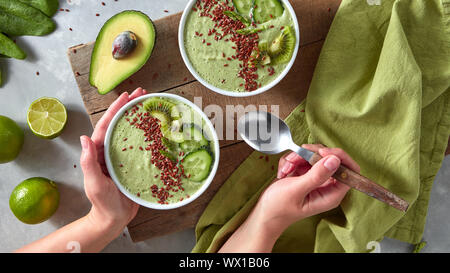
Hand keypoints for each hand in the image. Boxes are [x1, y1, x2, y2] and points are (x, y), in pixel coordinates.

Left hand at [80, 88, 145, 235]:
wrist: (114, 218)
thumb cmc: (102, 203)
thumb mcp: (94, 183)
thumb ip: (89, 161)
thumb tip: (84, 137)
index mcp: (100, 151)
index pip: (106, 125)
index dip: (115, 109)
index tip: (126, 95)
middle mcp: (111, 150)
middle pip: (120, 123)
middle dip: (129, 106)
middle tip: (142, 92)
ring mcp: (123, 156)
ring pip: (132, 132)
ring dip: (140, 118)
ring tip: (151, 105)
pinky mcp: (134, 164)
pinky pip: (142, 146)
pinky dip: (150, 135)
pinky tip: (159, 130)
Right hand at [220, 144, 359, 251]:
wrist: (264, 213)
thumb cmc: (279, 208)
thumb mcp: (296, 190)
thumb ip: (316, 175)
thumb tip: (335, 160)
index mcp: (331, 194)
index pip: (349, 170)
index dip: (338, 157)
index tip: (320, 152)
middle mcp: (327, 186)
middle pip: (330, 158)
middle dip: (310, 155)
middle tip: (294, 160)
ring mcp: (316, 178)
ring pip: (314, 155)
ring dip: (297, 158)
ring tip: (286, 170)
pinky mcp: (305, 173)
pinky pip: (303, 158)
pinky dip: (291, 161)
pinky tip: (283, 172)